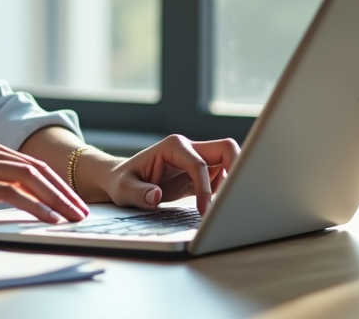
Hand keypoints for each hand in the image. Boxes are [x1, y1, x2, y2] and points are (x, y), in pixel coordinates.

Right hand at [0, 138, 89, 225]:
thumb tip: (24, 203)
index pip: (32, 165)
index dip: (57, 184)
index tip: (75, 204)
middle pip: (35, 169)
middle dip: (63, 192)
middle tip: (82, 213)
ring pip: (26, 178)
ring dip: (54, 199)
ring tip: (71, 217)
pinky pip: (7, 192)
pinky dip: (32, 205)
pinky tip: (46, 218)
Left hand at [99, 135, 239, 214]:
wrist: (121, 180)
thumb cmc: (122, 182)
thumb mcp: (123, 189)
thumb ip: (138, 192)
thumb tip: (156, 196)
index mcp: (172, 147)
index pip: (199, 164)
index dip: (205, 188)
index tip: (204, 211)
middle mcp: (188, 149)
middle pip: (226, 149)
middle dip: (237, 168)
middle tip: (235, 196)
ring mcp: (196, 160)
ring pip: (229, 163)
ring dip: (231, 182)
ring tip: (224, 207)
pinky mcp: (199, 174)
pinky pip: (222, 179)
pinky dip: (223, 191)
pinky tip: (212, 207)